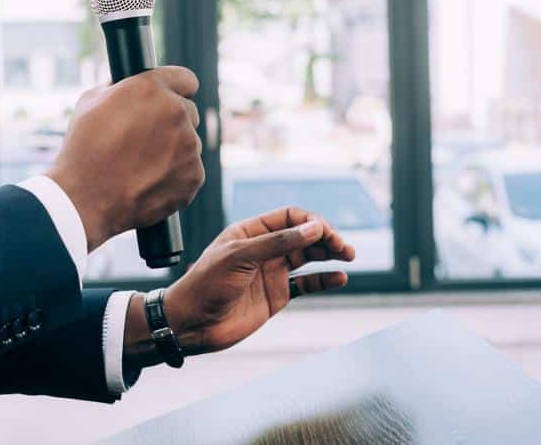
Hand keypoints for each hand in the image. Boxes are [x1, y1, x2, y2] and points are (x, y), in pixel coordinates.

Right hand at [47, 66, 203, 250]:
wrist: (85, 198)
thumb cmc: (83, 149)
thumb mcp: (91, 102)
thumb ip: (118, 89)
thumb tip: (125, 87)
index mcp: (151, 88)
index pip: (186, 79)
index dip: (177, 89)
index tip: (172, 99)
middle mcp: (176, 112)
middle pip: (189, 113)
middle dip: (172, 123)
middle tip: (146, 140)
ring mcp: (190, 146)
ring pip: (189, 144)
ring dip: (174, 151)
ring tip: (141, 167)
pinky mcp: (194, 176)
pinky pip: (189, 171)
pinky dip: (174, 177)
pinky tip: (148, 182)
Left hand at [128, 207, 353, 362]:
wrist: (193, 323)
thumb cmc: (206, 285)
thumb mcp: (239, 257)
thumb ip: (277, 243)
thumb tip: (314, 228)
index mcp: (250, 232)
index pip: (288, 217)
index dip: (309, 221)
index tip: (324, 232)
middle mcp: (263, 249)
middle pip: (302, 235)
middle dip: (324, 236)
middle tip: (342, 246)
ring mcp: (271, 272)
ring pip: (308, 257)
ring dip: (328, 254)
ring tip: (348, 255)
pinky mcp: (277, 295)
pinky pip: (306, 283)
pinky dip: (324, 280)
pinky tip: (339, 277)